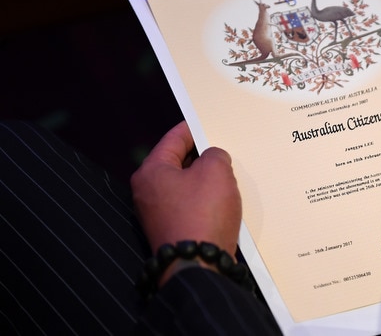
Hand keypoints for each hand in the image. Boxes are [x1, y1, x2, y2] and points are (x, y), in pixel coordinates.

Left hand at [131, 121, 241, 256]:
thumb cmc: (203, 213)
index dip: (192, 128)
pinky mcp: (171, 230)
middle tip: (222, 148)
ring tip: (228, 174)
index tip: (207, 122)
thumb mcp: (216, 171)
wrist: (198, 264)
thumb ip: (215, 155)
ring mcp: (157, 214)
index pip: (173, 139)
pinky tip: (223, 200)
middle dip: (201, 156)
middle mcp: (147, 192)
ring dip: (206, 180)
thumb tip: (213, 159)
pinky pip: (190, 206)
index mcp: (151, 171)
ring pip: (185, 186)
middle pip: (177, 163)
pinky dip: (205, 200)